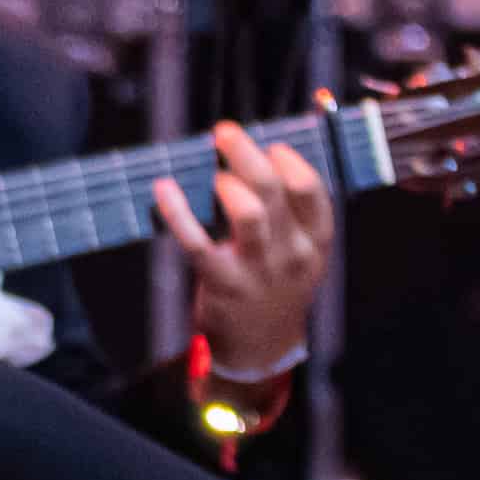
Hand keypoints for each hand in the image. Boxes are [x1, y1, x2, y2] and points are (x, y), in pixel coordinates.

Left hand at [157, 118, 331, 375]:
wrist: (262, 346)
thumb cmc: (276, 285)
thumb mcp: (301, 252)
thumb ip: (291, 213)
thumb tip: (261, 154)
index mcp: (316, 240)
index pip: (311, 189)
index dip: (289, 159)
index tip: (269, 145)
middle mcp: (292, 252)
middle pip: (274, 190)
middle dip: (247, 153)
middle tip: (224, 132)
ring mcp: (257, 269)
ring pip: (247, 213)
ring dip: (226, 183)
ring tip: (213, 174)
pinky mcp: (221, 282)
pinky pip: (196, 242)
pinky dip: (177, 211)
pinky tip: (163, 188)